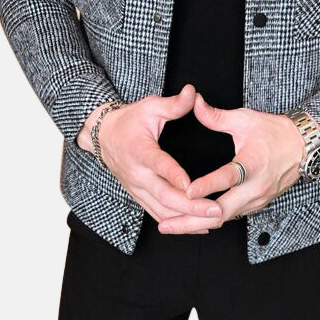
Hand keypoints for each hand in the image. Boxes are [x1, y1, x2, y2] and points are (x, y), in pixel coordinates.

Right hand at [76, 84, 222, 232]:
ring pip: (162, 210)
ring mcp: (137, 188)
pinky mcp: (139, 196)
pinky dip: (178, 223)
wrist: (103, 136)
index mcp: (140, 150)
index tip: (190, 185)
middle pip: (163, 195)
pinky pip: (158, 214)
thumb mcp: (150, 107)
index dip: (173, 175)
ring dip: (187, 219)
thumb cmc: (130, 120)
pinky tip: (199, 227)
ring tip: (214, 220)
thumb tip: (193, 93)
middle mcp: (137, 174)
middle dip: (190, 206)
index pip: (158, 165)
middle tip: (215, 210)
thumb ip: (173, 104)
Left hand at [156, 92, 306, 233]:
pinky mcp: (256, 205)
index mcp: (253, 163)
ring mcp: (257, 199)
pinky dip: (210, 221)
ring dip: (197, 224)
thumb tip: (194, 103)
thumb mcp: (245, 119)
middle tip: (165, 224)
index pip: (228, 177)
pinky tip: (190, 223)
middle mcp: (256, 186)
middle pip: (222, 211)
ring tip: (170, 226)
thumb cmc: (274, 132)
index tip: (187, 191)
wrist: (303, 147)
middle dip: (191, 220)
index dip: (207, 185)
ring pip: (224, 218)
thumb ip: (216, 116)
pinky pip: (231, 217)